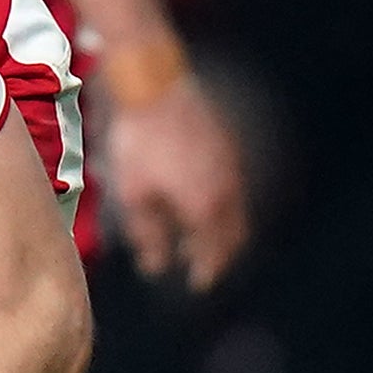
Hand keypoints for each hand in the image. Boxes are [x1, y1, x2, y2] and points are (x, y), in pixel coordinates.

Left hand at [96, 70, 247, 290]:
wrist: (156, 88)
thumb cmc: (140, 143)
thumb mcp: (134, 194)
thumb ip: (148, 234)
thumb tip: (155, 266)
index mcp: (204, 208)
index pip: (214, 252)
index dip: (207, 271)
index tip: (198, 283)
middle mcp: (226, 192)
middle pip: (234, 236)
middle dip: (221, 255)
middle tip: (202, 265)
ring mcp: (231, 168)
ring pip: (237, 212)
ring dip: (223, 232)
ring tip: (199, 238)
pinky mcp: (228, 148)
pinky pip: (233, 189)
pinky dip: (224, 207)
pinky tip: (202, 203)